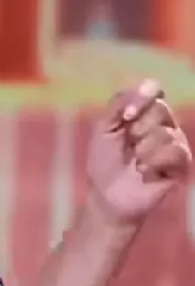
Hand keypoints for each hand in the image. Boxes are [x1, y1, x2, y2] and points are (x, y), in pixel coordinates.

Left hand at [85, 79, 191, 226]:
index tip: (125, 117)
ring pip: (166, 132)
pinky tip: (144, 171)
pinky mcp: (182, 163)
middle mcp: (163, 123)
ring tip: (134, 162)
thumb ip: (117, 105)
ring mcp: (175, 142)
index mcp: (144, 111)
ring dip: (143, 150)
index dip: (142, 97)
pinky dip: (154, 162)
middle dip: (137, 129)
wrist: (107, 196)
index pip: (154, 88)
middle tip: (128, 145)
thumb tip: (139, 90)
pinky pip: (176, 151)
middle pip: (160, 109)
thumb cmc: (104, 162)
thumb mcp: (103, 129)